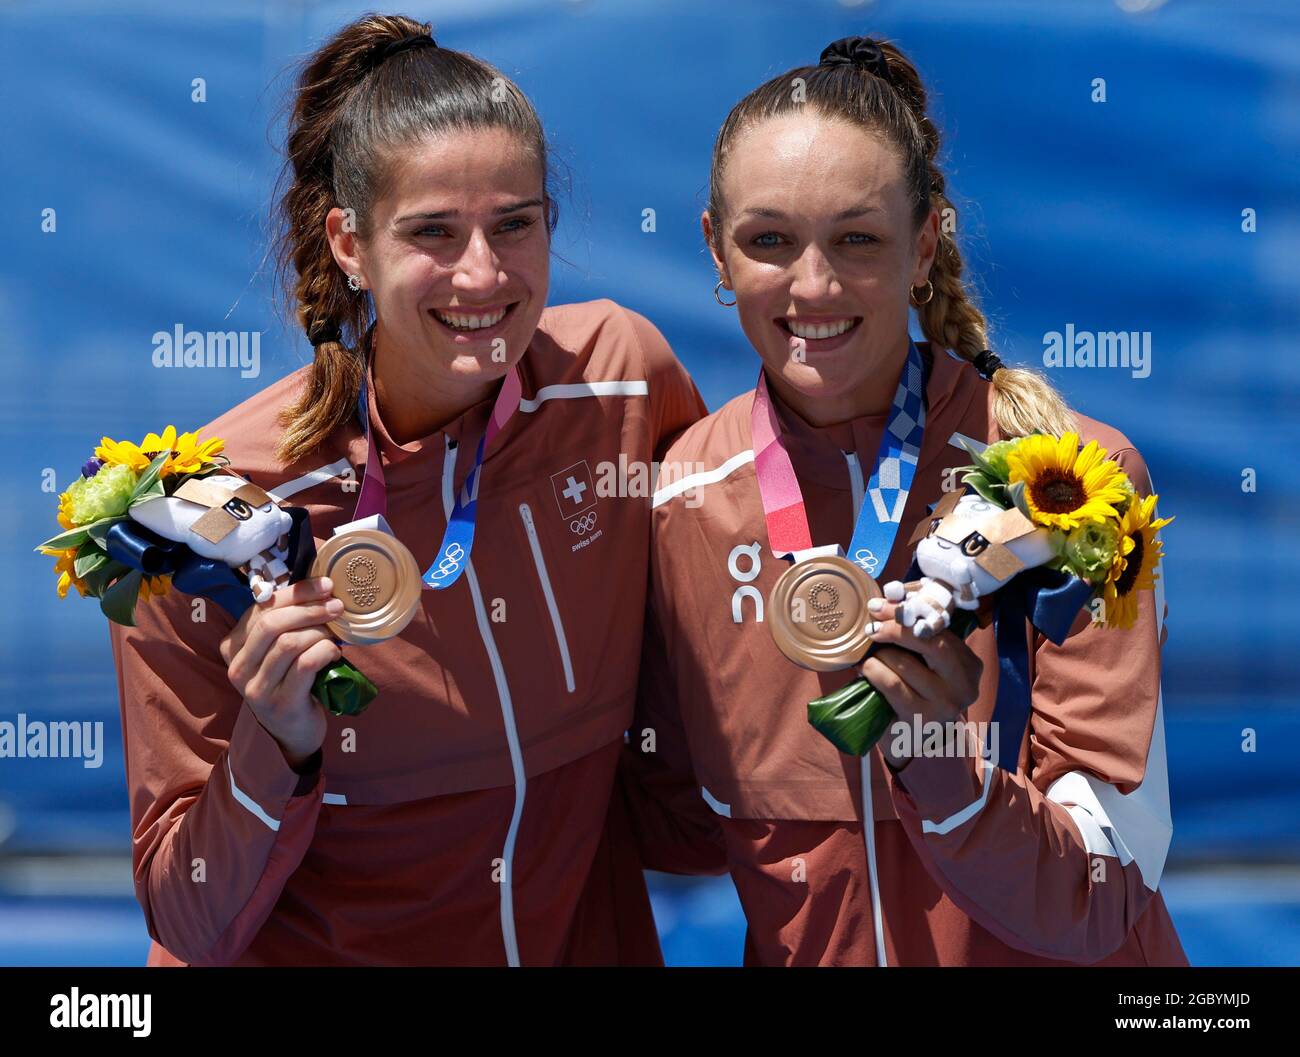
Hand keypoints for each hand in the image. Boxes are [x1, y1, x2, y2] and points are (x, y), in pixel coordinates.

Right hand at [219, 577, 342, 767]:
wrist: (292, 731)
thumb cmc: (289, 680)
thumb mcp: (278, 650)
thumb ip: (285, 622)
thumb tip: (319, 587)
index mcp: (232, 646)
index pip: (261, 608)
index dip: (295, 592)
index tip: (325, 585)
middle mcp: (237, 667)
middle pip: (271, 624)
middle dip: (309, 609)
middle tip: (336, 606)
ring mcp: (256, 688)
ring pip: (289, 643)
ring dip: (319, 632)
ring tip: (334, 634)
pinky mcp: (280, 703)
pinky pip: (305, 665)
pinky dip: (325, 651)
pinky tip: (335, 652)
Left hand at [859, 593, 982, 771]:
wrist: (914, 741)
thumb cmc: (918, 693)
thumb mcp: (927, 665)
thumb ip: (919, 638)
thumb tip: (890, 601)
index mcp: (970, 665)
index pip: (941, 629)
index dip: (909, 614)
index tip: (882, 606)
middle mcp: (965, 685)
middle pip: (929, 642)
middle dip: (895, 628)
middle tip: (872, 624)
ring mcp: (946, 704)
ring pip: (904, 663)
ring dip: (879, 655)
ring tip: (869, 656)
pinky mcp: (922, 719)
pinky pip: (891, 684)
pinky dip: (873, 672)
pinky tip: (865, 670)